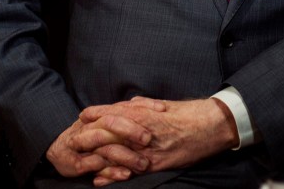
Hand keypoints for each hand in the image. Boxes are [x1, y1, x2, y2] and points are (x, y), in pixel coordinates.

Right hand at [45, 101, 158, 184]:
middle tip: (149, 138)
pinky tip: (126, 175)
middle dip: (130, 129)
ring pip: (105, 148)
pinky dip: (111, 172)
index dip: (142, 106)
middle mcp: (90, 127)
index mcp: (100, 116)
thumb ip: (125, 115)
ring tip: (144, 164)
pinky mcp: (76, 163)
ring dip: (126, 156)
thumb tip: (149, 105)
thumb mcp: (106, 123)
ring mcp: (82, 145)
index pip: (122, 106)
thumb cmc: (88, 137)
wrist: (59, 151)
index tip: (162, 109)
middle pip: (110, 122)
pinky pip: (96, 167)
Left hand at [80, 96, 239, 175]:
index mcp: (144, 113)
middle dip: (91, 136)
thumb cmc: (187, 113)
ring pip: (116, 153)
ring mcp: (148, 149)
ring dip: (97, 157)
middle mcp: (143, 131)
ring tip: (80, 160)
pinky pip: (130, 171)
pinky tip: (100, 179)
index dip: (96, 114)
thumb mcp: (161, 105)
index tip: (82, 116)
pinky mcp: (155, 164)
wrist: (209, 126)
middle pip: (110, 133)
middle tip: (74, 139)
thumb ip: (142, 106)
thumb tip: (127, 105)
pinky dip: (113, 175)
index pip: (114, 113)